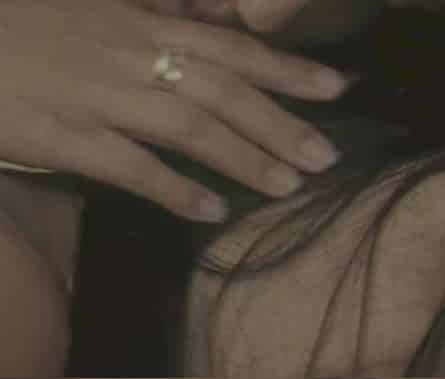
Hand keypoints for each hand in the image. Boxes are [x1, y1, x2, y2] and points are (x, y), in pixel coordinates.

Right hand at [0, 0, 347, 221]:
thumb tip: (206, 28)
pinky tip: (212, 212)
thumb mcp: (95, 10)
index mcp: (138, 23)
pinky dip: (175, 191)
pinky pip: (131, 168)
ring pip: (187, 128)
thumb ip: (151, 19)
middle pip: (222, 91)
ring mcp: (97, 98)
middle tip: (327, 155)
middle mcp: (129, 57)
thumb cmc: (23, 23)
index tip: (334, 88)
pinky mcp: (63, 137)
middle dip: (280, 123)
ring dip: (244, 159)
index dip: (285, 69)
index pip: (229, 48)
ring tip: (288, 187)